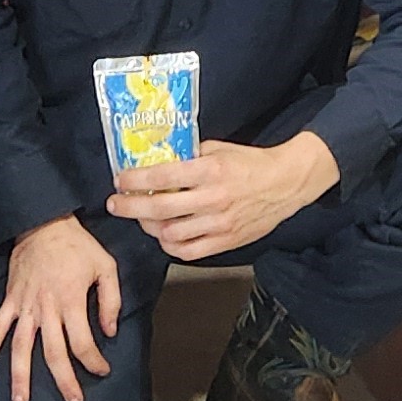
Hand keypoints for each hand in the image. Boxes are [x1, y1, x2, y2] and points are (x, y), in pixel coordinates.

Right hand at [0, 215, 123, 400]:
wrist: (44, 222)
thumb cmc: (78, 246)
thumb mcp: (106, 267)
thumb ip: (111, 301)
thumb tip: (110, 331)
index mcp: (72, 300)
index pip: (83, 342)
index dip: (94, 361)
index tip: (102, 369)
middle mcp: (47, 308)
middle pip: (54, 352)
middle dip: (64, 380)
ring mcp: (25, 306)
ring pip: (21, 347)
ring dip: (21, 375)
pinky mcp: (11, 301)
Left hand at [111, 132, 336, 261]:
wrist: (285, 184)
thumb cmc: (251, 164)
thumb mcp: (219, 149)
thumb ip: (190, 156)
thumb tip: (159, 160)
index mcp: (210, 170)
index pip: (163, 178)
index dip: (135, 180)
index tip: (120, 180)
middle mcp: (213, 198)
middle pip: (160, 209)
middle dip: (130, 207)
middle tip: (116, 204)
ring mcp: (219, 224)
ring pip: (170, 234)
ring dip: (149, 227)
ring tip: (142, 218)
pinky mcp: (226, 241)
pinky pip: (189, 252)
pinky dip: (170, 245)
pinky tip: (165, 235)